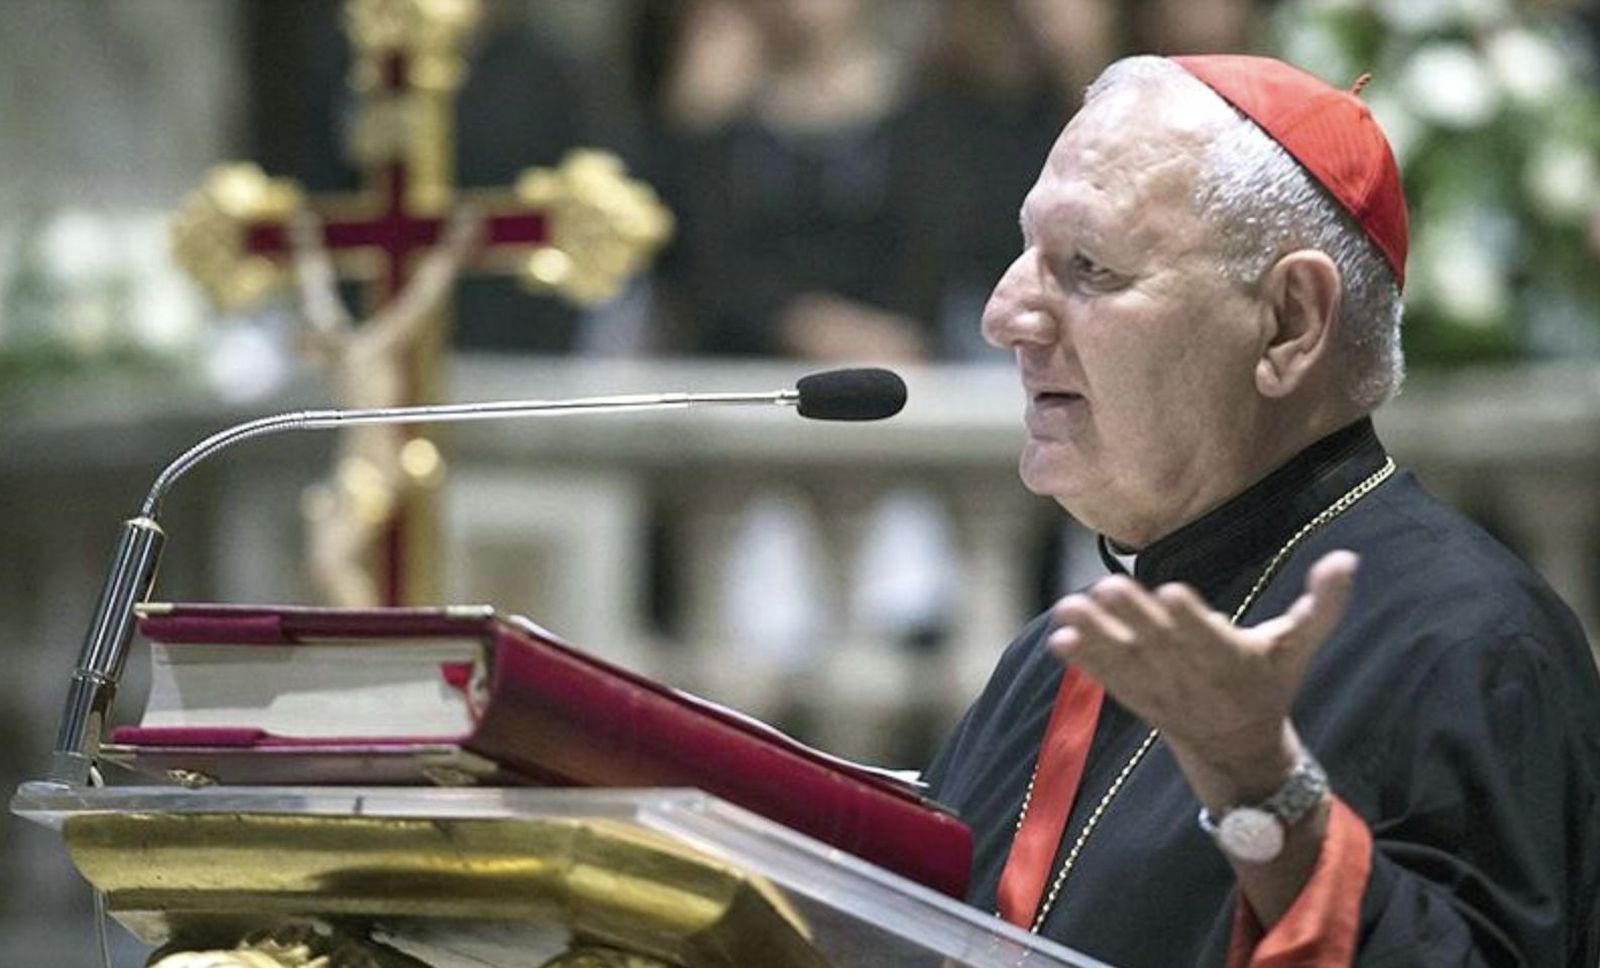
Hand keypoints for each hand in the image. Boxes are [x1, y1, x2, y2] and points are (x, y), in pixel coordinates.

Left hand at [1047, 550, 1357, 794]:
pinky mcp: (1135, 696)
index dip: (1192, 618)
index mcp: (1230, 658)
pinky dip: (1084, 662)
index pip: (1210, 637)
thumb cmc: (1268, 683)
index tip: (1173, 593)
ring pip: (1124, 660)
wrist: (1236, 748)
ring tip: (1067, 609)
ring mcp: (1158, 688)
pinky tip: (1057, 640)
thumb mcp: (1297, 647)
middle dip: (1133, 617)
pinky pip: (1107, 678)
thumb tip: (1348, 558)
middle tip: (1108, 588)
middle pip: (1158, 643)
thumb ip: (1322, 605)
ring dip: (1095, 636)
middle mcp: (1189, 675)